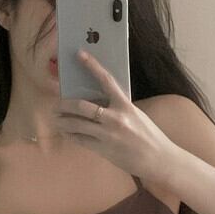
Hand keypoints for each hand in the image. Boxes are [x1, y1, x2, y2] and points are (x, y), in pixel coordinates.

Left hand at [53, 49, 176, 179]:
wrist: (158, 159)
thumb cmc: (148, 136)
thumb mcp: (135, 115)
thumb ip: (117, 108)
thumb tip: (96, 101)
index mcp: (125, 105)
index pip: (106, 80)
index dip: (92, 65)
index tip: (79, 54)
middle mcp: (116, 118)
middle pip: (82, 106)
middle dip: (65, 104)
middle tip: (56, 104)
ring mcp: (108, 135)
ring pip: (77, 124)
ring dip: (63, 121)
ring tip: (56, 120)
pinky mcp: (104, 149)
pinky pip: (81, 140)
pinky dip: (71, 135)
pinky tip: (66, 132)